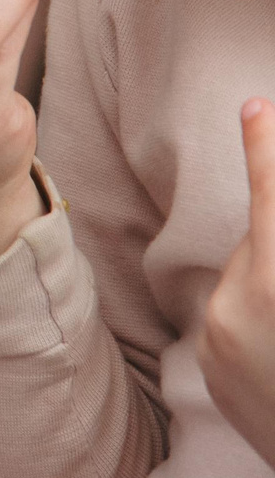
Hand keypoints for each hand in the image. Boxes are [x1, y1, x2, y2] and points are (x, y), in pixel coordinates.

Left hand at [202, 100, 274, 463]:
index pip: (271, 199)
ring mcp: (220, 341)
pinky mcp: (210, 371)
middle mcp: (244, 304)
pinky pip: (234, 323)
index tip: (254, 106)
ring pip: (248, 282)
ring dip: (274, 289)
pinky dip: (258, 326)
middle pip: (263, 242)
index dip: (266, 148)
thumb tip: (269, 214)